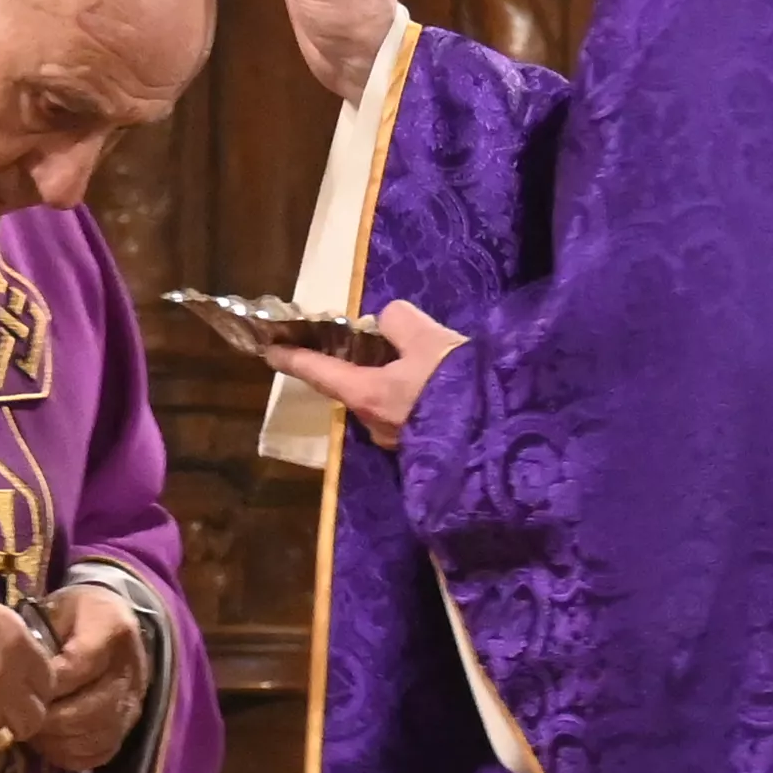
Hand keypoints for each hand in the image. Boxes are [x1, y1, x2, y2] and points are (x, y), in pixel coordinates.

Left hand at [31, 581, 151, 772]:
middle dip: (50, 719)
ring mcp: (134, 700)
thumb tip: (17, 675)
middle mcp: (131, 668)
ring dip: (59, 740)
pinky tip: (50, 744)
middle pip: (91, 708)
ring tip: (32, 732)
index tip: (21, 689)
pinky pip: (102, 752)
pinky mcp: (129, 725)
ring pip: (97, 734)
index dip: (48, 684)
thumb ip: (40, 638)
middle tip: (19, 719)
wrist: (110, 621)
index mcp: (112, 629)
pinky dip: (73, 754)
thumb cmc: (73, 615)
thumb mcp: (54, 608)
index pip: (80, 666)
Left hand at [262, 299, 462, 446]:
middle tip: (375, 343)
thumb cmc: (458, 385)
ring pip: (386, 403)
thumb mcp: (428, 338)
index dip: (294, 359)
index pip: (319, 373)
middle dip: (360, 367)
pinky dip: (414, 398)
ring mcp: (400, 442)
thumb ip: (399, 321)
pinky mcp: (425, 451)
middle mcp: (374, 423)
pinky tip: (440, 387)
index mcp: (367, 394)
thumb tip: (388, 322)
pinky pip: (410, 415)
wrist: (502, 438)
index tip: (270, 351)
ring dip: (393, 383)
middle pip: (355, 388)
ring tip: (422, 362)